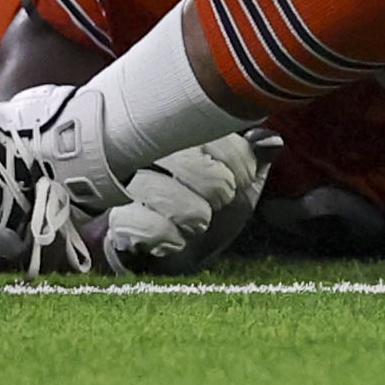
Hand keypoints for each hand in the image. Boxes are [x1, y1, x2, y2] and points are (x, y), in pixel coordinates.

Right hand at [96, 131, 258, 277]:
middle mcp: (149, 155)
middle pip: (182, 157)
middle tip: (221, 201)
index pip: (208, 130)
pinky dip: (163, 235)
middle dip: (214, 186)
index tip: (243, 179)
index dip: (235, 156)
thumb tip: (270, 141)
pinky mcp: (115, 220)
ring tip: (198, 224)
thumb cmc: (211, 208)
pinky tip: (175, 241)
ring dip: (191, 213)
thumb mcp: (243, 184)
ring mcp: (127, 188)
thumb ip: (256, 158)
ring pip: (157, 188)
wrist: (181, 253)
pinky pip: (132, 221)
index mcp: (181, 137)